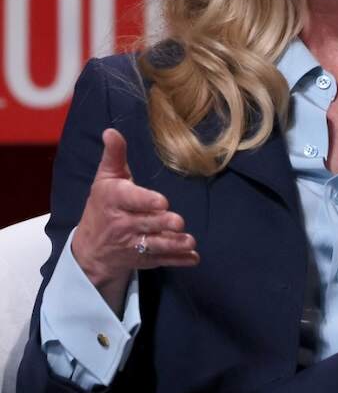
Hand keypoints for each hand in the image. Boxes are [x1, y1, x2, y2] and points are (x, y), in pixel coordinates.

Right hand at [70, 129, 195, 310]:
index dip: (145, 201)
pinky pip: (162, 261)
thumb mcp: (105, 179)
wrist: (90, 248)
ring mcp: (132, 244)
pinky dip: (178, 260)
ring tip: (189, 241)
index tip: (161, 202)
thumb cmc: (103, 205)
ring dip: (174, 244)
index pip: (130, 200)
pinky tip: (193, 258)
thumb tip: (112, 131)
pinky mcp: (143, 260)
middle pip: (146, 224)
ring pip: (156, 245)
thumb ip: (114, 156)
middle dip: (163, 223)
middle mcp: (122, 224)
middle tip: (178, 221)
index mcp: (114, 200)